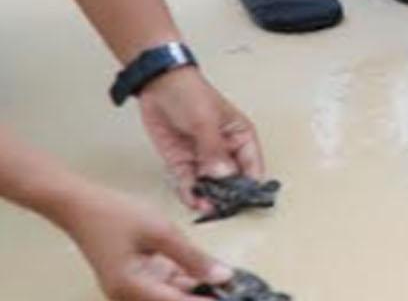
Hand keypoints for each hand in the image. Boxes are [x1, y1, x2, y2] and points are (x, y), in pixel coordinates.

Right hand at [52, 183, 229, 300]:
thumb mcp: (161, 232)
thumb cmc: (117, 215)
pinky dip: (181, 281)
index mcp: (131, 288)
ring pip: (167, 296)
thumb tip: (223, 277)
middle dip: (200, 297)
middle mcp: (126, 296)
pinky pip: (159, 287)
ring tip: (224, 282)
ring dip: (193, 290)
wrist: (81, 206)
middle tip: (234, 289)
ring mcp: (126, 290)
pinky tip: (203, 273)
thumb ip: (192, 257)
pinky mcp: (129, 281)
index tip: (235, 298)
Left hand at [135, 68, 263, 213]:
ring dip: (208, 198)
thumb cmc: (191, 95)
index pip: (252, 166)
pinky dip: (191, 193)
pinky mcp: (182, 162)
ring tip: (206, 209)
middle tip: (222, 208)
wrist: (157, 87)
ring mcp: (203, 158)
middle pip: (231, 181)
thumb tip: (223, 176)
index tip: (244, 201)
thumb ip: (214, 150)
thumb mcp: (205, 121)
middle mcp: (224, 151)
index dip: (250, 185)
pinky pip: (189, 183)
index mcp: (240, 137)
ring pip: (210, 185)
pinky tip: (193, 201)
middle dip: (227, 196)